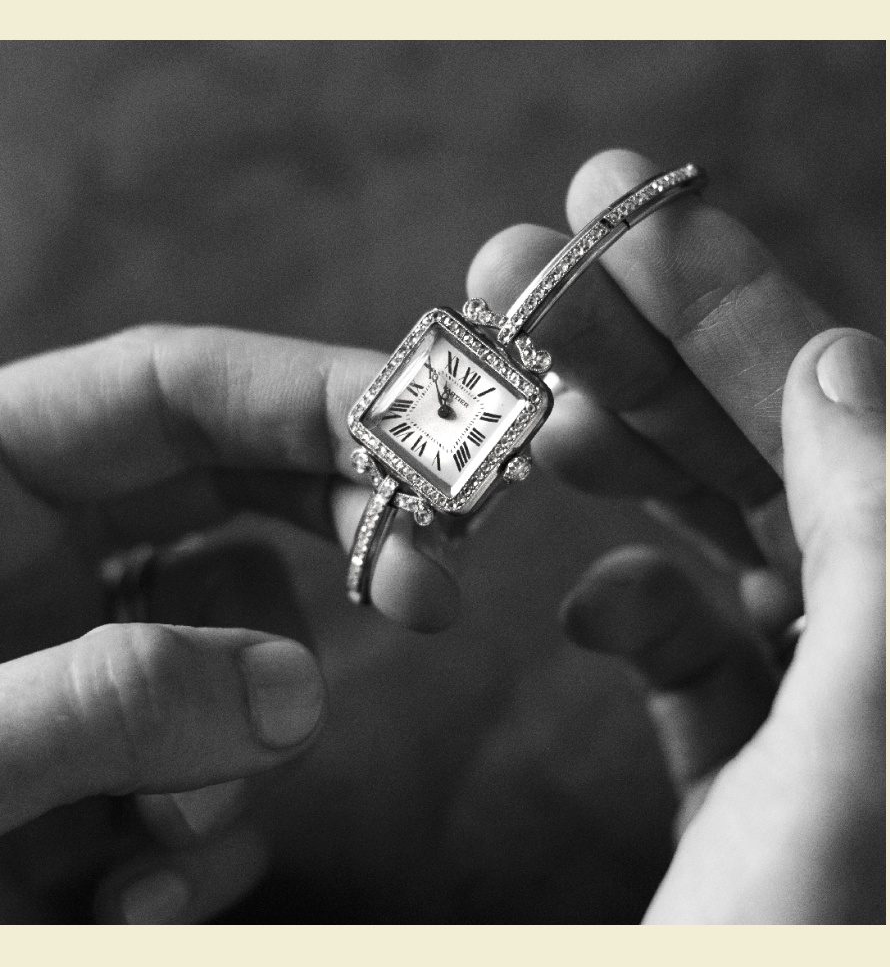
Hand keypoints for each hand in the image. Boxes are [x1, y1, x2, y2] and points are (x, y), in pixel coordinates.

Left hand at [0, 325, 458, 920]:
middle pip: (243, 495)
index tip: (437, 449)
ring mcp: (93, 657)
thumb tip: (293, 697)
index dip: (316, 397)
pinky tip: (129, 901)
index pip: (178, 389)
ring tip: (154, 855)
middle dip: (344, 540)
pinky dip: (208, 837)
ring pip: (247, 654)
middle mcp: (51, 554)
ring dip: (243, 751)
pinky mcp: (115, 758)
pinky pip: (220, 764)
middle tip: (430, 594)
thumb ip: (98, 703)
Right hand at [468, 149, 881, 920]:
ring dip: (621, 469)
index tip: (625, 207)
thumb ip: (873, 552)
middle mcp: (886, 659)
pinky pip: (697, 650)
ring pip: (727, 538)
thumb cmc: (793, 955)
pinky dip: (637, 610)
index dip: (736, 298)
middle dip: (643, 351)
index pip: (843, 418)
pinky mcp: (757, 775)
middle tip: (524, 268)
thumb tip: (840, 363)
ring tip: (524, 414)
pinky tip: (587, 604)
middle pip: (775, 454)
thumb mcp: (853, 756)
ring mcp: (829, 717)